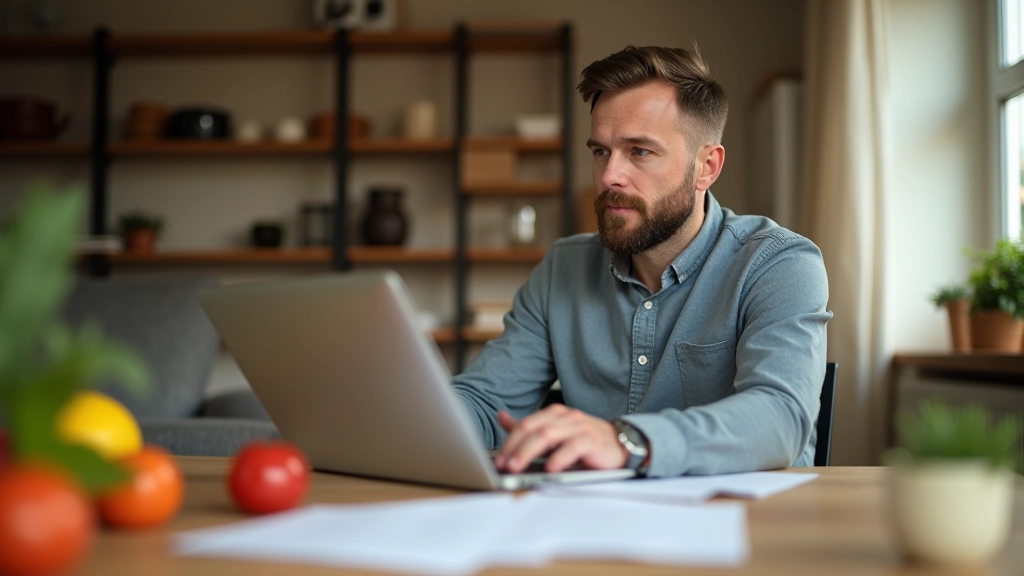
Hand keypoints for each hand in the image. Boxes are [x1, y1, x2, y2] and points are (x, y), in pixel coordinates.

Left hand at [493, 404, 628, 472]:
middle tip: (505, 465)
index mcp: (553, 413)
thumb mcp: (555, 434)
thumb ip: (529, 428)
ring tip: (518, 467)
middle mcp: (565, 416)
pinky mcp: (592, 439)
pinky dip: (559, 458)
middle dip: (515, 447)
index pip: (526, 424)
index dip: (510, 442)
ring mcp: (579, 426)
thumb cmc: (586, 442)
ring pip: (548, 435)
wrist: (621, 444)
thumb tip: (501, 416)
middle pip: (533, 429)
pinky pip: (572, 446)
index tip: (499, 460)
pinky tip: (550, 469)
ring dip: (529, 452)